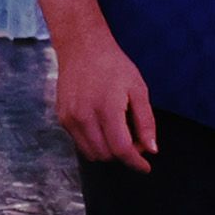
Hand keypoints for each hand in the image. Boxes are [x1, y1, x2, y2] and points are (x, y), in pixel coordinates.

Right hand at [50, 20, 161, 170]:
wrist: (82, 47)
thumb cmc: (114, 65)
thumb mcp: (138, 89)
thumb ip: (145, 121)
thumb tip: (151, 150)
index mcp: (107, 108)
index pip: (121, 149)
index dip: (135, 162)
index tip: (145, 167)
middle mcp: (84, 117)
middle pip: (106, 155)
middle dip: (123, 154)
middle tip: (135, 139)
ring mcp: (70, 118)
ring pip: (91, 153)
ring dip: (108, 151)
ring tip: (119, 133)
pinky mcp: (62, 118)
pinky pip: (80, 143)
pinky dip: (94, 143)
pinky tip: (103, 126)